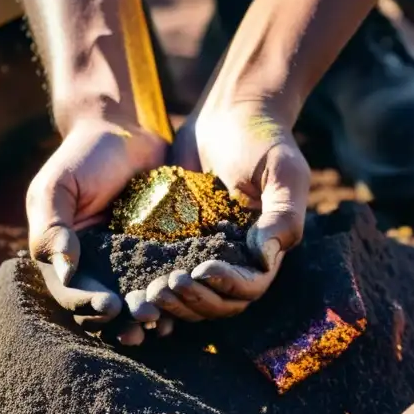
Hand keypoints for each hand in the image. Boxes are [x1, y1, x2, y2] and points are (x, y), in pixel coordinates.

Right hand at [27, 116, 169, 343]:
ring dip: (150, 316)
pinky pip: (166, 281)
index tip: (109, 306)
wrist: (125, 131)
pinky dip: (175, 296)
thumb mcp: (58, 186)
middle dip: (123, 321)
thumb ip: (51, 227)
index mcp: (66, 259)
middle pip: (105, 310)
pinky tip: (188, 301)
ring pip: (138, 302)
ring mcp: (130, 264)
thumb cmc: (83, 156)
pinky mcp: (161, 253)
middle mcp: (97, 269)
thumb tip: (62, 270)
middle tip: (145, 320)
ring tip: (164, 320)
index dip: (88, 306)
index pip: (72, 294)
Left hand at [129, 100, 309, 322]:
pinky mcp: (175, 238)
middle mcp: (236, 257)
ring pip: (190, 295)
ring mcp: (204, 249)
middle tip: (165, 287)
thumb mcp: (282, 171)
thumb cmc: (262, 138)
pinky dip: (150, 283)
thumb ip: (282, 214)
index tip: (201, 270)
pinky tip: (131, 284)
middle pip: (219, 302)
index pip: (250, 286)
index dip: (227, 287)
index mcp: (266, 248)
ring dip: (171, 302)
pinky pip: (163, 270)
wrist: (227, 111)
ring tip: (147, 292)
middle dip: (194, 301)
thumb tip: (263, 260)